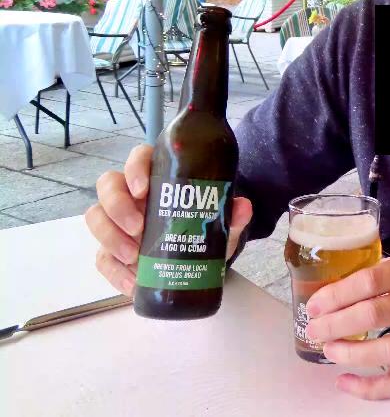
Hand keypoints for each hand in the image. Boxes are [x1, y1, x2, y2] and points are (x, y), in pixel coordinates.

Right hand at [85, 144, 252, 296]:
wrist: (198, 258)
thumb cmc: (203, 226)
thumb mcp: (220, 221)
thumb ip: (231, 214)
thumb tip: (242, 207)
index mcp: (157, 175)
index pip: (138, 158)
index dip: (134, 169)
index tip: (142, 190)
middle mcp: (131, 194)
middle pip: (108, 185)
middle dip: (117, 206)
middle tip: (138, 228)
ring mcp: (117, 221)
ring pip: (96, 217)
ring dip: (109, 237)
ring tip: (134, 257)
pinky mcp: (112, 250)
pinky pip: (101, 258)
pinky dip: (114, 271)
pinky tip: (132, 282)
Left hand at [304, 254, 389, 399]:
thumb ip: (384, 274)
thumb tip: (337, 292)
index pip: (372, 280)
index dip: (338, 293)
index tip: (315, 303)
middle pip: (374, 314)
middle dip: (336, 323)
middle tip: (313, 327)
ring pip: (386, 351)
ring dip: (350, 353)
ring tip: (328, 349)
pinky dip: (368, 388)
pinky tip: (345, 381)